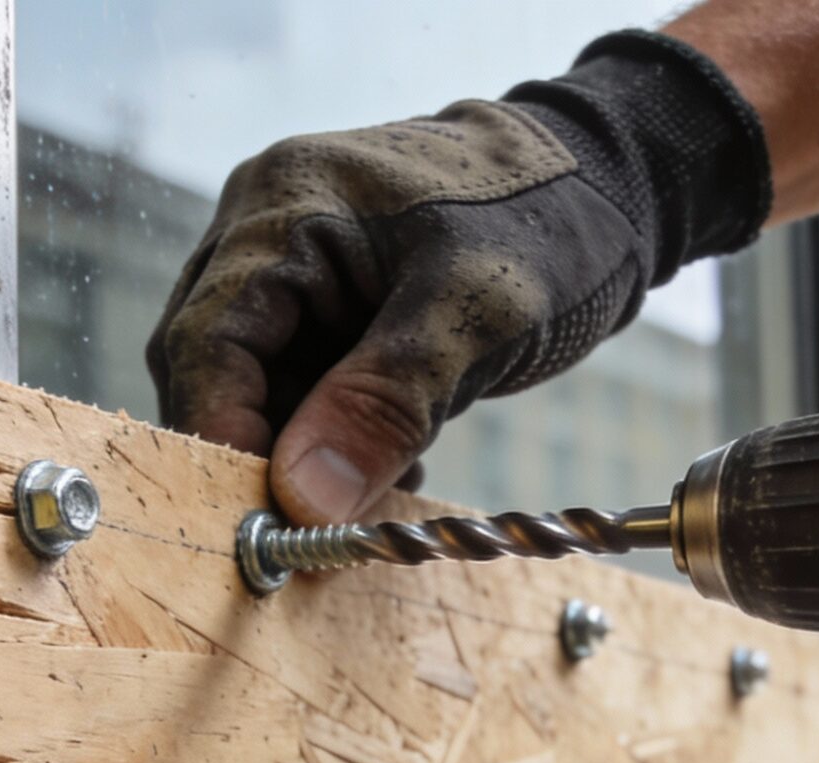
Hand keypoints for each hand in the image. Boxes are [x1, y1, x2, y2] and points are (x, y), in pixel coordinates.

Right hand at [146, 31, 769, 524]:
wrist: (613, 180)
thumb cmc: (551, 217)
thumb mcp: (476, 315)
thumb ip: (385, 404)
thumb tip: (304, 500)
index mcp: (285, 208)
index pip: (205, 341)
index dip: (222, 437)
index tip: (263, 520)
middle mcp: (267, 233)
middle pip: (214, 369)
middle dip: (262, 453)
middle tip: (316, 527)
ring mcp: (296, 270)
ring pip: (258, 388)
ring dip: (302, 453)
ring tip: (373, 493)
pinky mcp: (329, 306)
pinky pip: (303, 387)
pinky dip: (334, 438)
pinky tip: (393, 464)